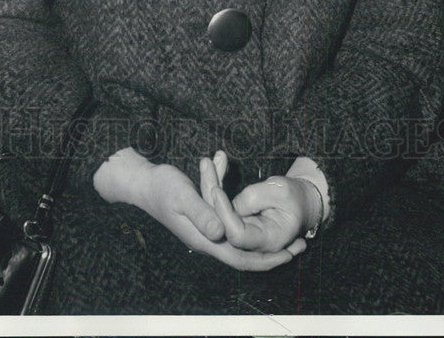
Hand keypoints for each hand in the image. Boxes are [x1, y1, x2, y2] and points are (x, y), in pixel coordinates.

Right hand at [95, 149, 300, 270]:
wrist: (143, 184)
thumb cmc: (162, 187)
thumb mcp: (182, 196)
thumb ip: (202, 213)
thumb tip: (221, 233)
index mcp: (204, 239)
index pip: (241, 259)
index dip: (266, 260)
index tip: (290, 254)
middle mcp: (207, 240)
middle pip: (245, 256)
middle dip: (273, 254)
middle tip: (300, 246)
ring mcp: (206, 231)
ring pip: (241, 240)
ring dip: (264, 238)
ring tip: (289, 234)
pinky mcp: (206, 220)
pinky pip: (233, 225)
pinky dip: (249, 220)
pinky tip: (259, 212)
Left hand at [208, 172, 314, 254]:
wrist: (300, 202)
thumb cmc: (294, 196)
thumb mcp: (281, 191)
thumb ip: (256, 197)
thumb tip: (230, 204)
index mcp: (268, 240)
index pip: (237, 234)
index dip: (224, 214)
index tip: (216, 188)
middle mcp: (251, 244)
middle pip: (221, 226)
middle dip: (210, 195)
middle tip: (206, 164)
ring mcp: (242, 236)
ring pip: (217, 216)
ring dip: (210, 186)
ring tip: (207, 162)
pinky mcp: (235, 224)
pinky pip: (220, 209)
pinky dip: (215, 188)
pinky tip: (211, 166)